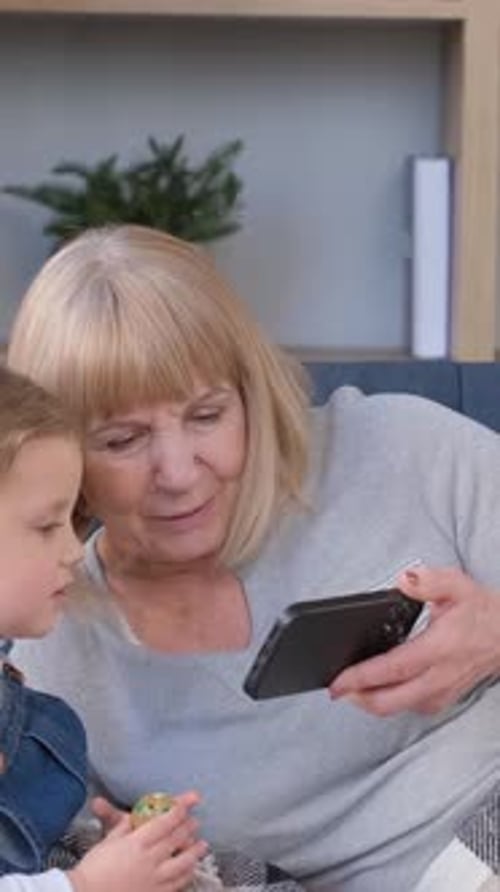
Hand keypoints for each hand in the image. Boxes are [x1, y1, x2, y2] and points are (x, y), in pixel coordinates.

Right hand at [69, 795, 206, 891]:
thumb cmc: (93, 869)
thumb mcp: (108, 841)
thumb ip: (126, 827)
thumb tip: (136, 816)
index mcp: (137, 843)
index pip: (165, 821)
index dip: (181, 808)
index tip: (192, 799)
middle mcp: (149, 860)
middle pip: (176, 839)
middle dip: (189, 828)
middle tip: (196, 821)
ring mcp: (154, 880)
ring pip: (183, 864)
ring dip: (195, 852)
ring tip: (202, 845)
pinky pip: (177, 885)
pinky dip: (186, 875)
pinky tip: (190, 870)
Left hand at [329, 566, 499, 715]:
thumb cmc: (482, 611)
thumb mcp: (457, 584)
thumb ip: (429, 581)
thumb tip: (405, 580)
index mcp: (439, 648)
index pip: (392, 669)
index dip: (361, 678)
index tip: (338, 681)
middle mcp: (440, 676)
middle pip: (390, 701)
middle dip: (357, 698)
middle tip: (336, 688)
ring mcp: (443, 692)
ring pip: (399, 708)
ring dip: (372, 702)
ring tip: (352, 688)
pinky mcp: (446, 699)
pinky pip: (412, 708)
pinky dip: (391, 702)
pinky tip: (379, 690)